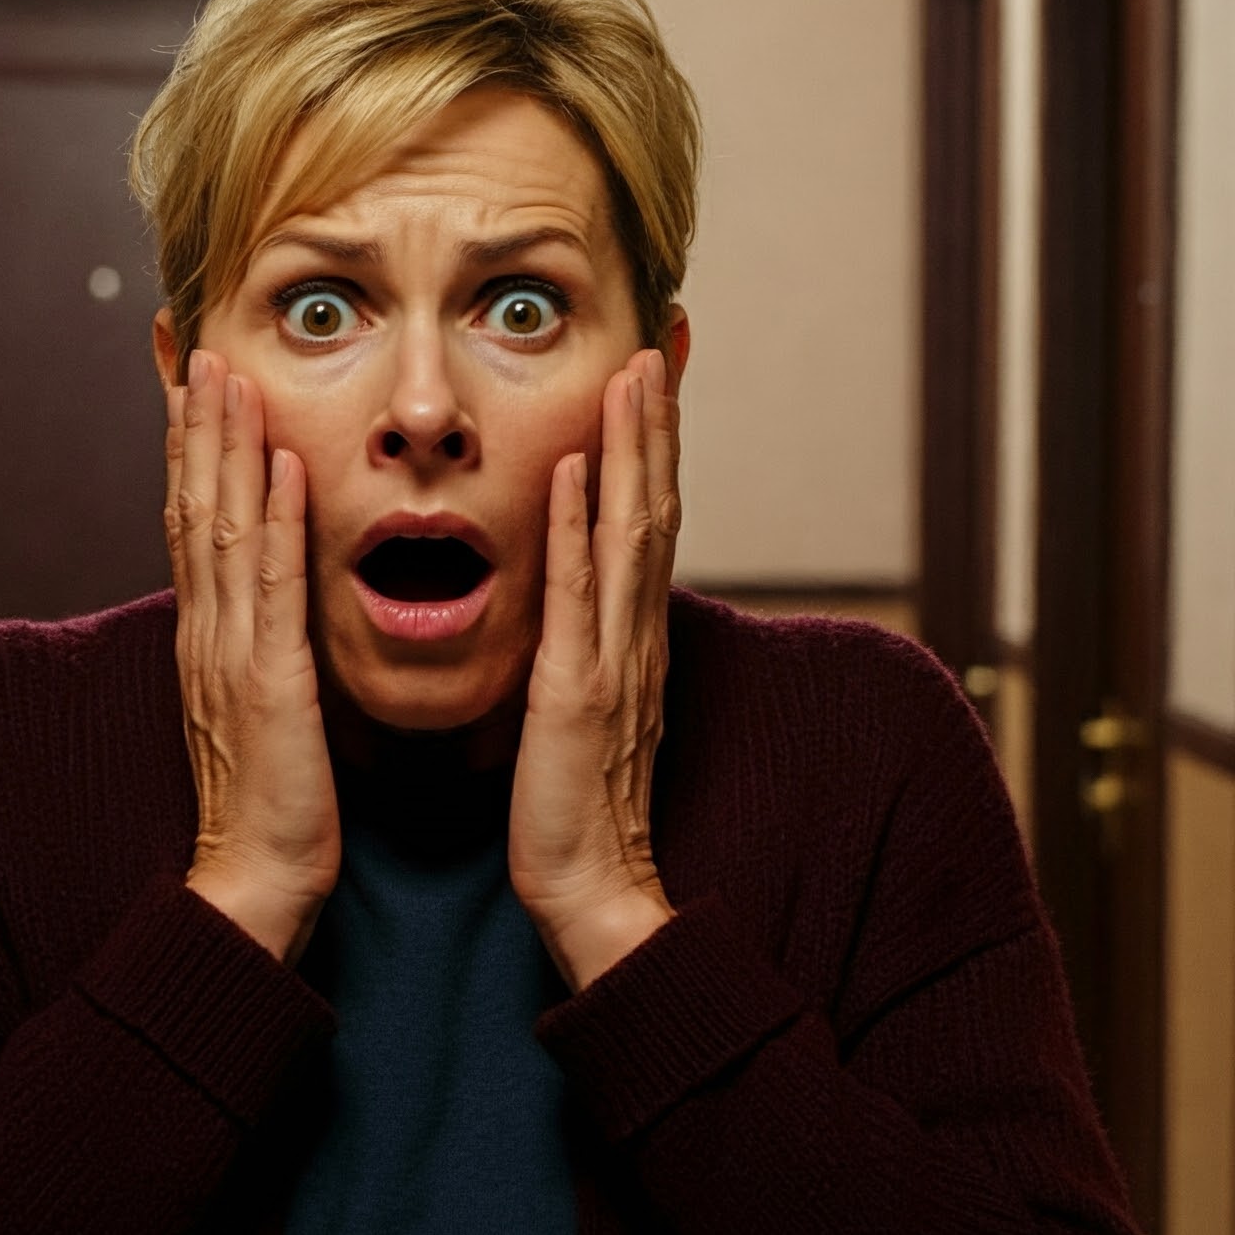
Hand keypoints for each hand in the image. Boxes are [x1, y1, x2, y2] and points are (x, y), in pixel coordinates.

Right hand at [165, 350, 339, 965]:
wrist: (256, 884)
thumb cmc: (273, 804)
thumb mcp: (263, 708)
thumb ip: (263, 648)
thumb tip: (271, 608)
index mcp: (209, 638)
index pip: (192, 523)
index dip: (188, 448)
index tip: (190, 381)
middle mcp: (208, 634)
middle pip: (192, 507)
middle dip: (194, 423)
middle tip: (194, 344)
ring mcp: (231, 656)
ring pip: (220, 530)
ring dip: (224, 447)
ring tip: (226, 372)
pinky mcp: (268, 686)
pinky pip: (270, 590)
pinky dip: (272, 523)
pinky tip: (282, 467)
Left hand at [510, 347, 681, 991]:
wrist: (592, 895)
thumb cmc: (574, 810)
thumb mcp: (581, 712)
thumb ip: (584, 649)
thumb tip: (577, 600)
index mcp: (627, 641)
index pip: (645, 524)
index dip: (652, 447)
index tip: (650, 374)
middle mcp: (632, 639)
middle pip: (653, 508)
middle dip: (656, 422)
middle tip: (659, 338)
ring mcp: (612, 664)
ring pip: (631, 535)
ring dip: (633, 449)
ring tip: (632, 371)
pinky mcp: (578, 698)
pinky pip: (581, 600)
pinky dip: (582, 530)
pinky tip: (578, 469)